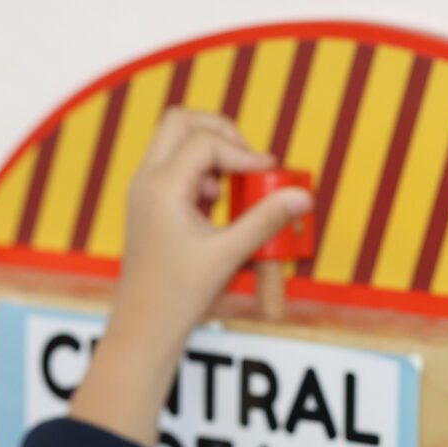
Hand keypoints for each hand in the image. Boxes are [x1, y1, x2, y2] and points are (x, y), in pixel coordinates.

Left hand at [113, 108, 311, 342]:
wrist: (146, 325)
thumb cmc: (177, 295)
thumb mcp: (229, 254)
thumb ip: (267, 220)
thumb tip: (301, 196)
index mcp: (161, 187)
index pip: (205, 142)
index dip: (243, 153)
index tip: (270, 172)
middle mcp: (147, 180)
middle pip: (182, 121)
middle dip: (221, 133)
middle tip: (249, 160)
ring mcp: (145, 190)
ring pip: (176, 141)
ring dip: (211, 153)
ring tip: (234, 189)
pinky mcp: (151, 203)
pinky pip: (177, 167)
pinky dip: (203, 173)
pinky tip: (219, 207)